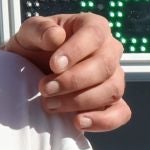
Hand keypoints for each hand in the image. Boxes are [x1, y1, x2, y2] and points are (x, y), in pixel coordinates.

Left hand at [4, 12, 129, 132]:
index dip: (76, 51)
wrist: (29, 72)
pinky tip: (78, 122)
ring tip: (50, 105)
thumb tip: (56, 36)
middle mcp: (109, 50)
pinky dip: (103, 120)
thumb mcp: (28, 33)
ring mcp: (114, 77)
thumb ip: (39, 29)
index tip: (54, 65)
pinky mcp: (112, 102)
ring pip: (112, 90)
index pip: (94, 35)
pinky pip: (121, 113)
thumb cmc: (33, 48)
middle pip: (105, 66)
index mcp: (93, 27)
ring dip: (80, 101)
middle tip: (45, 89)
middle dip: (74, 81)